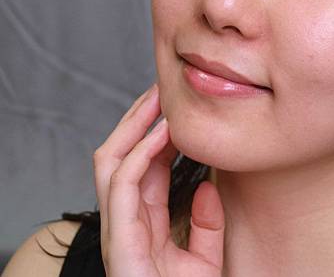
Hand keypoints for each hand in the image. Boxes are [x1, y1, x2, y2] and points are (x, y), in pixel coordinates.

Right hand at [93, 84, 224, 276]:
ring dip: (134, 125)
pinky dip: (141, 154)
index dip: (157, 132)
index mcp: (141, 221)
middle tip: (163, 87)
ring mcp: (118, 229)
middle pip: (119, 154)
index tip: (178, 107)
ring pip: (111, 160)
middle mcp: (124, 220)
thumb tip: (207, 185)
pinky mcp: (119, 241)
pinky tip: (164, 133)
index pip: (141, 165)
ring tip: (159, 98)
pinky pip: (123, 185)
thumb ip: (207, 223)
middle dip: (137, 118)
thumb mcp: (204, 259)